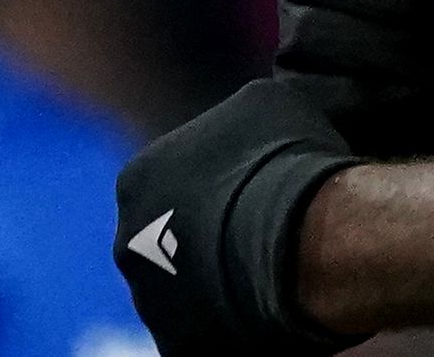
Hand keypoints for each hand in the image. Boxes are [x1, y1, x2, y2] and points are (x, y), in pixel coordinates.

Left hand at [114, 79, 365, 355]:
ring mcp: (151, 303)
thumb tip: (245, 124)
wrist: (306, 238)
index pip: (175, 180)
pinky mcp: (180, 347)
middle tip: (269, 230)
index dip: (223, 184)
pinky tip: (277, 301)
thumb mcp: (267, 101)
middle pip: (171, 239)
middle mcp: (127, 244)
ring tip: (279, 269)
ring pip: (188, 290)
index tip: (261, 186)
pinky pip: (209, 331)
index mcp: (138, 180)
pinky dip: (236, 321)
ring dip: (222, 279)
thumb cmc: (289, 160)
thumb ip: (237, 117)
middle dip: (213, 234)